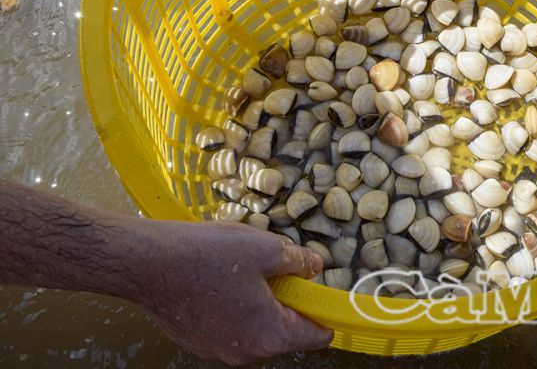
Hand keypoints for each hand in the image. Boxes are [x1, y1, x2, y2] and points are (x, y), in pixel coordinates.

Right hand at [139, 220, 331, 364]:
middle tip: (278, 268)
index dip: (325, 310)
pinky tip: (221, 277)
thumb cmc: (205, 257)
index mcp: (268, 336)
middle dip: (289, 299)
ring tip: (244, 269)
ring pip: (257, 325)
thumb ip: (298, 261)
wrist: (146, 263)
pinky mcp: (199, 339)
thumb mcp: (266, 248)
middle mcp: (244, 352)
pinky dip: (236, 304)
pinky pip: (231, 324)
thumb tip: (314, 267)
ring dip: (261, 300)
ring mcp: (218, 349)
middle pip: (286, 330)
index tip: (325, 291)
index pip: (316, 335)